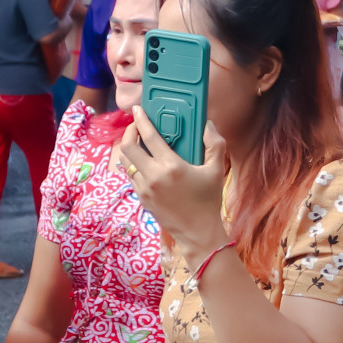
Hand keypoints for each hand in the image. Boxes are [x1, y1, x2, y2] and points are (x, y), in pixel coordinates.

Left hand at [118, 112, 231, 260]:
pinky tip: (145, 163)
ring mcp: (144, 188)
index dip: (141, 120)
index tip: (138, 110)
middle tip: (136, 126)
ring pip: (125, 162)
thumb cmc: (208, 201)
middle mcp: (153, 176)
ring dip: (130, 149)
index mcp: (171, 166)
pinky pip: (131, 175)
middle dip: (129, 132)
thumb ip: (214, 144)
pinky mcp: (141, 198)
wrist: (197, 232)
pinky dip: (134, 165)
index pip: (149, 137)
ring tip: (139, 143)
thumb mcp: (216, 170)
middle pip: (128, 147)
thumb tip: (207, 125)